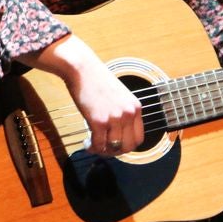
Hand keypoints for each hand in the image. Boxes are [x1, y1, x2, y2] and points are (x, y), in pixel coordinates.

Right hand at [26, 33, 143, 154]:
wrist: (83, 69)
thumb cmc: (97, 80)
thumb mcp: (120, 96)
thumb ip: (122, 113)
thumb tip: (118, 133)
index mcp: (135, 107)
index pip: (139, 138)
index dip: (127, 146)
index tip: (117, 146)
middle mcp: (128, 114)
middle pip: (128, 147)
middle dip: (115, 152)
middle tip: (104, 149)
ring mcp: (114, 118)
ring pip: (113, 148)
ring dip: (102, 151)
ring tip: (93, 146)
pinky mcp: (99, 121)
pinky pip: (98, 144)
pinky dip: (92, 148)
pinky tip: (87, 143)